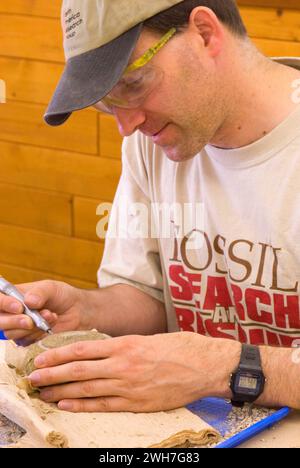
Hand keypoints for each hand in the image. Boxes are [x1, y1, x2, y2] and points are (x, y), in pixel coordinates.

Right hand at [0, 280, 85, 344]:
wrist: (77, 311)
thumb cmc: (61, 296)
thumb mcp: (51, 288)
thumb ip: (40, 292)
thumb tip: (28, 301)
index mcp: (11, 296)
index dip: (3, 304)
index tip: (19, 307)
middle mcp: (11, 312)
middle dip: (13, 321)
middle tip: (30, 320)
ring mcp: (17, 328)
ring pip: (11, 333)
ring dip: (31, 326)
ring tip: (50, 315)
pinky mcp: (27, 340)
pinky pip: (25, 342)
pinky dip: (38, 334)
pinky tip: (51, 324)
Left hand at [28, 332, 238, 411]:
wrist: (205, 365)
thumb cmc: (179, 347)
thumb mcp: (148, 338)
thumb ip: (123, 345)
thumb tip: (100, 351)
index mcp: (126, 344)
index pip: (83, 348)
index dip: (59, 354)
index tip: (43, 357)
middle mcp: (123, 364)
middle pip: (79, 369)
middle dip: (53, 374)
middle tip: (33, 377)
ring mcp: (129, 386)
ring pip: (88, 388)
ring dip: (62, 391)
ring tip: (43, 392)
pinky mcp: (137, 403)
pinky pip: (104, 405)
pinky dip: (83, 405)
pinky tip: (67, 404)